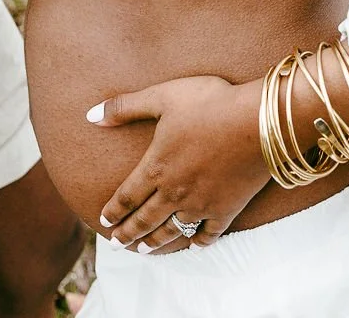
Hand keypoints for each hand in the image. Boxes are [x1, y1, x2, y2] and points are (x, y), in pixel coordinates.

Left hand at [88, 75, 269, 252]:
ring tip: (144, 251)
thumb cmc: (209, 103)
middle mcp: (175, 192)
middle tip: (117, 245)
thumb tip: (91, 115)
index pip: (126, 196)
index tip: (103, 222)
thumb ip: (125, 107)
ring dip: (155, 242)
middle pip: (145, 220)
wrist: (257, 123)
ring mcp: (201, 204)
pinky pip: (209, 233)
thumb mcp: (162, 97)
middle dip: (128, 234)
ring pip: (172, 230)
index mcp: (156, 167)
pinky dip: (198, 242)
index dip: (113, 211)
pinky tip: (193, 246)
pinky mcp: (227, 209)